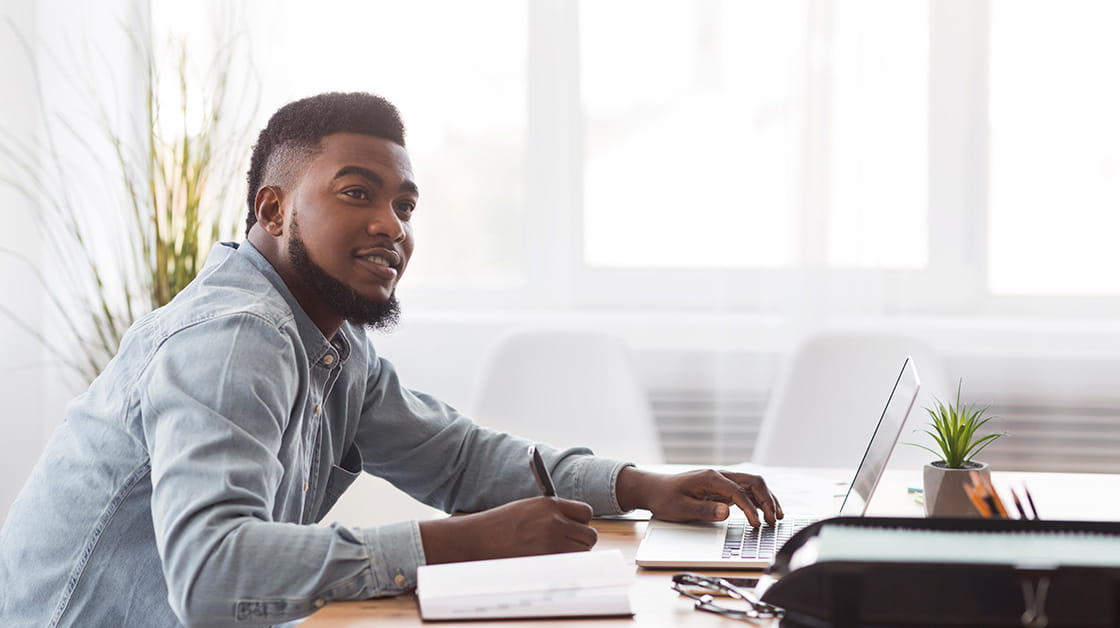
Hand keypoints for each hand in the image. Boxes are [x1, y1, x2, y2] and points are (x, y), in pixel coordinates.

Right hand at [419, 496, 596, 563]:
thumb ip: (552, 513)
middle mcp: (554, 522)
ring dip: (573, 554)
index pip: (586, 512)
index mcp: (549, 504)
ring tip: (553, 553)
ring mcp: (551, 542)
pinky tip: (547, 561)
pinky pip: (568, 566)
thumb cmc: (499, 525)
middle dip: (581, 541)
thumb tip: (574, 525)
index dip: (581, 522)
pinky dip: (562, 566)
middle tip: (567, 544)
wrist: (477, 539)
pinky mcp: (545, 561)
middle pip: (589, 535)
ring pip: (582, 552)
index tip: (575, 527)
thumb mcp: (528, 508)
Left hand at [616, 467, 783, 526]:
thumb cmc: (664, 498)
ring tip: (776, 516)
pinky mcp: (721, 488)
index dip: (750, 509)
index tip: (756, 524)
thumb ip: (704, 510)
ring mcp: (721, 481)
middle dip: (766, 500)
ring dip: (766, 498)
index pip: (738, 491)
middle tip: (773, 520)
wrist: (653, 489)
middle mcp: (719, 475)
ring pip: (752, 484)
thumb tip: (727, 512)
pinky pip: (745, 491)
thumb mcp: (680, 508)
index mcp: (710, 477)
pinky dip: (757, 500)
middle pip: (752, 482)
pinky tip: (764, 512)